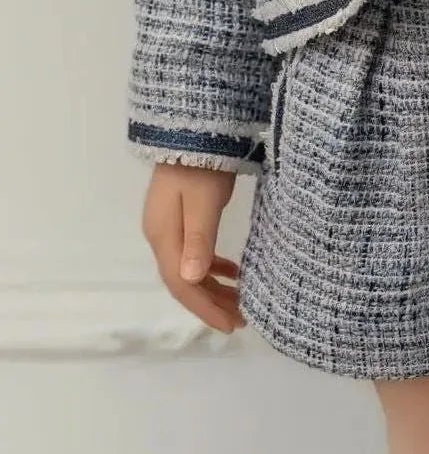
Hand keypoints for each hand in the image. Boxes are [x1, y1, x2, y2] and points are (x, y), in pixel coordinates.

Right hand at [141, 163, 244, 333]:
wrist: (194, 128)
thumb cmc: (201, 164)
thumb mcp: (204, 201)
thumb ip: (199, 238)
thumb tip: (192, 279)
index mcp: (163, 236)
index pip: (182, 284)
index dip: (206, 308)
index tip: (232, 325)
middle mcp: (161, 235)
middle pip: (185, 280)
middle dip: (212, 303)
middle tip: (241, 319)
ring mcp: (170, 225)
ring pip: (191, 268)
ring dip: (213, 287)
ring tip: (241, 301)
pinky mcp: (181, 215)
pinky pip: (195, 252)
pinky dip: (213, 266)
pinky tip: (232, 271)